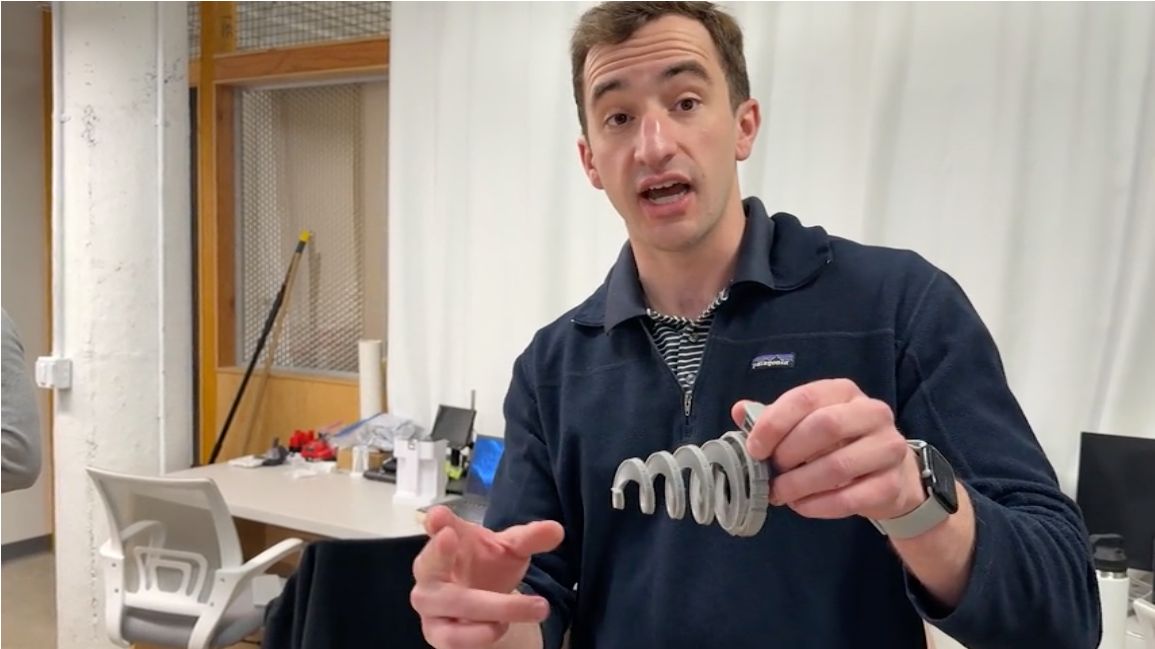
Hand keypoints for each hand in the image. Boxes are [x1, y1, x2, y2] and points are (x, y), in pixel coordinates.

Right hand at [411, 506, 563, 648]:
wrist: (482, 603)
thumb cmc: (489, 566)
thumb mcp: (512, 549)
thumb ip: (530, 539)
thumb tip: (556, 530)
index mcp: (445, 541)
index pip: (437, 526)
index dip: (437, 522)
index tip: (440, 518)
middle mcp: (429, 573)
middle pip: (436, 569)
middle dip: (453, 561)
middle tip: (499, 574)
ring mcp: (429, 606)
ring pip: (452, 607)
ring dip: (494, 612)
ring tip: (531, 608)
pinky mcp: (437, 635)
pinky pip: (454, 640)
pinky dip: (480, 636)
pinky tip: (501, 627)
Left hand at [733, 378, 924, 521]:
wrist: (891, 476)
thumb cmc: (839, 444)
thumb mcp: (807, 424)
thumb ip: (775, 417)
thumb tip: (740, 411)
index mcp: (844, 392)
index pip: (805, 397)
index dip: (774, 423)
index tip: (754, 448)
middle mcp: (872, 413)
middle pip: (825, 426)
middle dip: (789, 452)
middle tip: (770, 472)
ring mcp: (889, 448)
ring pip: (838, 465)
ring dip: (800, 484)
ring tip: (780, 494)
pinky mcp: (893, 484)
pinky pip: (851, 498)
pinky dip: (819, 505)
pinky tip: (802, 506)